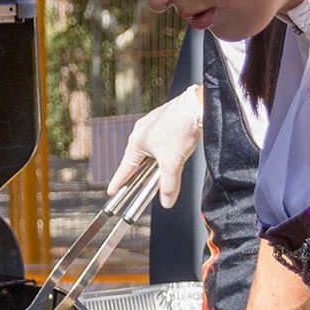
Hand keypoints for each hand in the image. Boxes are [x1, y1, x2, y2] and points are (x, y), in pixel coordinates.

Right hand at [107, 85, 202, 207]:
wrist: (197, 106)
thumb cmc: (181, 130)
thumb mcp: (173, 163)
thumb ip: (169, 186)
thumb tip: (166, 203)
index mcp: (136, 142)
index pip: (125, 168)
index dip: (118, 182)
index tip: (112, 191)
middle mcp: (140, 131)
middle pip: (136, 159)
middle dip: (138, 174)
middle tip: (139, 186)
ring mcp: (151, 124)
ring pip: (148, 150)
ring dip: (152, 162)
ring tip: (160, 172)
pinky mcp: (162, 120)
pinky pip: (156, 140)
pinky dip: (160, 151)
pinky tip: (170, 155)